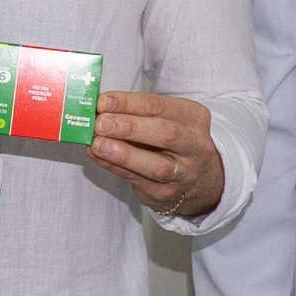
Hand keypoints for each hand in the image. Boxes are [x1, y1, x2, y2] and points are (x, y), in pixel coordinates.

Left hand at [91, 90, 223, 219]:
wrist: (198, 180)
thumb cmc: (173, 141)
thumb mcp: (167, 118)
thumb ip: (138, 112)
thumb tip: (100, 107)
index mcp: (194, 117)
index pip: (159, 106)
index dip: (128, 103)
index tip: (102, 102)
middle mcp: (194, 146)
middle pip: (166, 134)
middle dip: (130, 128)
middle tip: (101, 123)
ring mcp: (182, 173)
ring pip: (156, 165)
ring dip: (123, 154)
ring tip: (97, 144)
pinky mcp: (165, 193)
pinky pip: (136, 180)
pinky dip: (113, 166)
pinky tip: (97, 156)